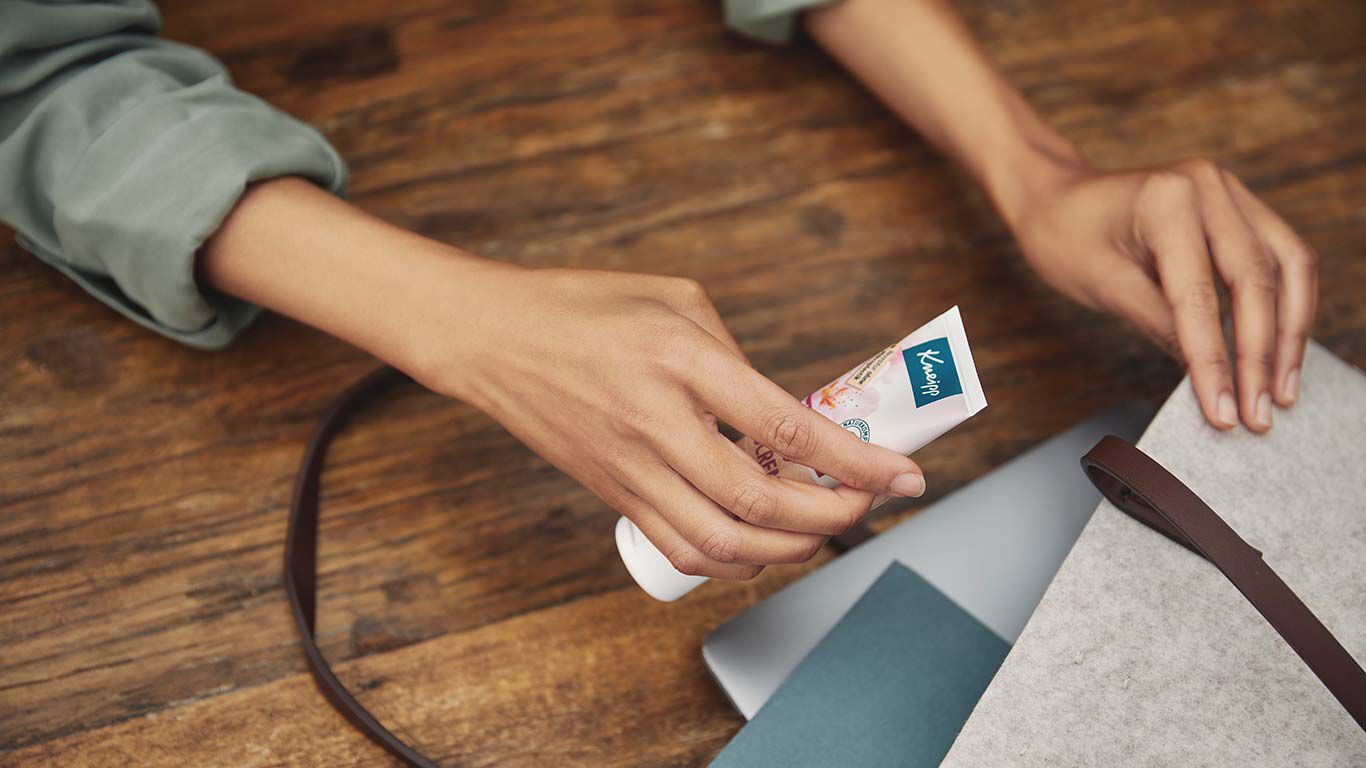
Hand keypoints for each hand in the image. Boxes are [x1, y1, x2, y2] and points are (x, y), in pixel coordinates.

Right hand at [414, 267, 926, 578]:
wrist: (493, 338)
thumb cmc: (584, 307)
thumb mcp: (676, 299)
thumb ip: (736, 356)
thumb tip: (786, 413)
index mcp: (680, 358)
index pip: (785, 426)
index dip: (856, 460)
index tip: (902, 475)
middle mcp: (656, 421)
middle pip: (761, 498)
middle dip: (835, 514)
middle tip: (869, 503)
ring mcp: (631, 467)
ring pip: (723, 540)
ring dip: (790, 547)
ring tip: (823, 529)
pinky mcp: (614, 494)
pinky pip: (681, 549)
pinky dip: (735, 561)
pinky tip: (762, 544)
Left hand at [1009, 158, 1317, 431]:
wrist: (1058, 197)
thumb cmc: (1065, 236)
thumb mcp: (1098, 283)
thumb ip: (1155, 324)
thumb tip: (1203, 373)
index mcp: (1167, 199)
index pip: (1200, 294)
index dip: (1215, 359)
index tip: (1223, 411)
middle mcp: (1209, 187)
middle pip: (1256, 280)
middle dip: (1261, 356)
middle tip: (1258, 415)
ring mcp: (1231, 193)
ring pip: (1288, 267)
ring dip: (1290, 334)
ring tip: (1281, 392)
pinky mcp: (1241, 208)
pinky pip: (1282, 259)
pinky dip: (1287, 307)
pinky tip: (1281, 352)